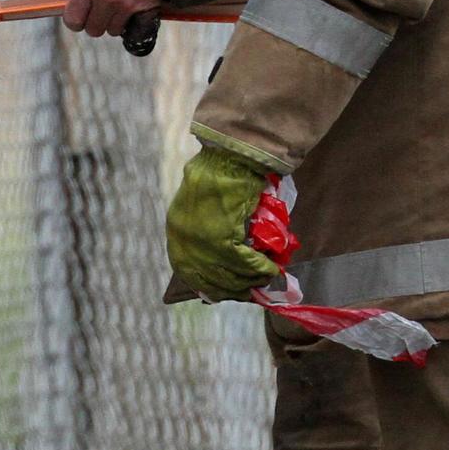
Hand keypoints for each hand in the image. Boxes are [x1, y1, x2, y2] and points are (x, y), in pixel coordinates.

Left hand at [46, 0, 161, 38]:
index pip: (73, 19)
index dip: (73, 19)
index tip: (77, 14)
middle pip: (93, 29)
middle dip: (93, 22)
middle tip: (97, 10)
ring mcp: (128, 6)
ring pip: (113, 30)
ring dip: (112, 23)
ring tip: (117, 8)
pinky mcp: (146, 9)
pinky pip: (134, 29)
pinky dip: (132, 25)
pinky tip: (131, 14)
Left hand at [164, 140, 282, 303]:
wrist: (229, 157)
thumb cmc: (219, 175)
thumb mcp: (202, 207)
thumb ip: (206, 231)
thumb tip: (229, 259)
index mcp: (177, 233)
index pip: (190, 273)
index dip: (210, 286)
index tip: (227, 292)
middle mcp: (185, 242)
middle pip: (210, 279)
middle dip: (233, 288)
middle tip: (251, 291)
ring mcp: (202, 242)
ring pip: (229, 274)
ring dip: (251, 279)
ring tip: (267, 277)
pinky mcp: (222, 238)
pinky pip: (244, 262)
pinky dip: (261, 267)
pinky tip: (272, 267)